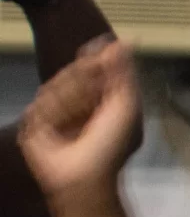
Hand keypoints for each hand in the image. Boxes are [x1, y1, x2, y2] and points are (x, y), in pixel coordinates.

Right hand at [19, 39, 140, 202]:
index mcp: (102, 94)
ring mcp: (56, 108)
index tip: (93, 53)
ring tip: (74, 129)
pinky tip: (57, 133)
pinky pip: (39, 104)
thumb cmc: (111, 144)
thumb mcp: (125, 106)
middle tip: (88, 106)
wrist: (82, 175)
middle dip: (78, 85)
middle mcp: (79, 98)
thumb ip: (123, 74)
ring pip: (53, 86)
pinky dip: (50, 117)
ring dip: (66, 105)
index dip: (92, 59)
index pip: (92, 64)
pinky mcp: (36, 120)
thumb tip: (123, 41)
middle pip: (70, 72)